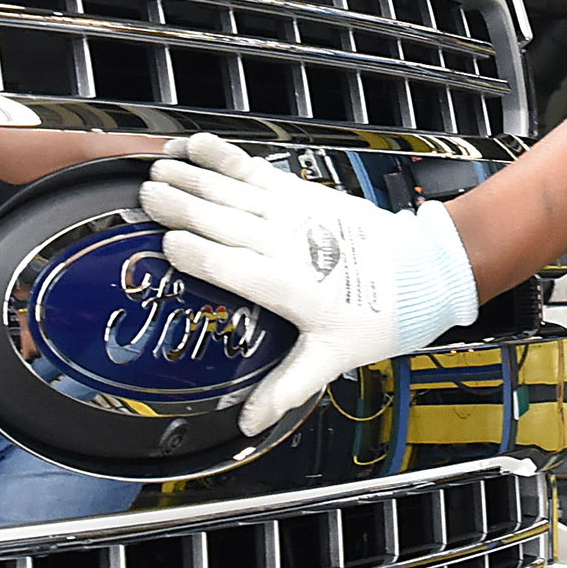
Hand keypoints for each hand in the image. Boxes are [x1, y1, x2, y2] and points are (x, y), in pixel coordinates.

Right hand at [139, 134, 478, 435]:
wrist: (420, 272)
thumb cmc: (378, 315)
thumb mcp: (332, 358)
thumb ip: (286, 387)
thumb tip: (250, 421)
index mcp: (289, 286)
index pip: (233, 268)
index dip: (199, 255)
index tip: (168, 246)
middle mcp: (288, 244)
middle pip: (223, 221)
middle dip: (182, 207)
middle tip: (146, 197)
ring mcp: (293, 213)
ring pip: (233, 191)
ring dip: (194, 177)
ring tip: (159, 168)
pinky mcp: (300, 193)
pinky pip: (254, 170)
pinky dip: (224, 156)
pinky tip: (197, 146)